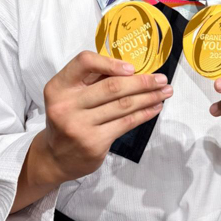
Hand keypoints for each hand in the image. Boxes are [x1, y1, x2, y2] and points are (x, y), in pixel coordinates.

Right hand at [42, 50, 171, 182]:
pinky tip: (154, 108)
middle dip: (142, 82)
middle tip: (162, 79)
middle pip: (112, 86)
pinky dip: (144, 114)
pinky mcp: (94, 142)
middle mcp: (66, 105)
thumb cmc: (68, 118)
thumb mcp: (69, 95)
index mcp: (58, 87)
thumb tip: (131, 69)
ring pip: (123, 105)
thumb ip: (91, 80)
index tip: (132, 68)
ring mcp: (80, 126)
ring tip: (165, 92)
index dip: (110, 62)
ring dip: (149, 97)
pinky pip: (126, 123)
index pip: (84, 62)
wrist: (56, 158)